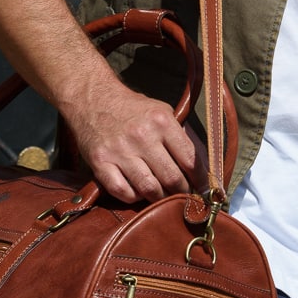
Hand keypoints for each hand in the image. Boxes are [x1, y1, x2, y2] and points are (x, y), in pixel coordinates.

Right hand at [63, 75, 199, 204]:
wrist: (93, 99)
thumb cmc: (132, 109)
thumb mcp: (162, 111)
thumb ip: (180, 136)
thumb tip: (201, 166)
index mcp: (161, 122)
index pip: (190, 159)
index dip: (201, 179)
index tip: (205, 190)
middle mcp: (141, 136)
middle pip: (172, 178)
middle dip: (182, 192)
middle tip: (184, 196)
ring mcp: (119, 151)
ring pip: (149, 189)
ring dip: (160, 198)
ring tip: (163, 196)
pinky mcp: (100, 163)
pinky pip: (122, 192)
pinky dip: (134, 197)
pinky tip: (138, 192)